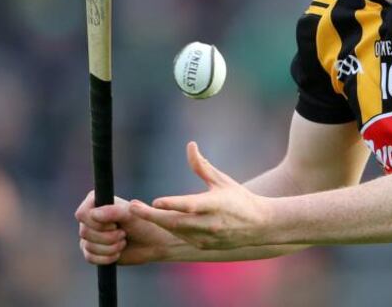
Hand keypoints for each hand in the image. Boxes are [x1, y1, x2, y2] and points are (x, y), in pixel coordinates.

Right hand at [75, 191, 185, 264]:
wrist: (153, 242)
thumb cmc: (144, 224)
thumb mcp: (131, 215)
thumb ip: (113, 211)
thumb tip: (93, 214)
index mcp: (97, 203)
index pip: (82, 214)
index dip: (97, 223)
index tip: (115, 224)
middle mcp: (91, 218)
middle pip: (84, 232)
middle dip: (107, 237)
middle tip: (123, 234)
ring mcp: (91, 235)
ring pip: (87, 246)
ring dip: (109, 248)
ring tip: (123, 242)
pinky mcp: (93, 251)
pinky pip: (89, 257)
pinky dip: (105, 258)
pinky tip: (118, 254)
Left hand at [129, 141, 269, 250]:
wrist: (259, 227)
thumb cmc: (239, 199)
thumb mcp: (222, 180)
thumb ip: (202, 166)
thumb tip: (190, 145)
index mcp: (216, 204)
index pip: (190, 205)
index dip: (172, 204)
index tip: (155, 201)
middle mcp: (210, 223)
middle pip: (175, 222)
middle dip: (152, 216)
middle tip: (133, 207)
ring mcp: (206, 237)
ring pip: (175, 231)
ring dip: (157, 221)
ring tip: (139, 210)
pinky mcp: (202, 245)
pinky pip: (180, 237)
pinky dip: (168, 228)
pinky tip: (159, 219)